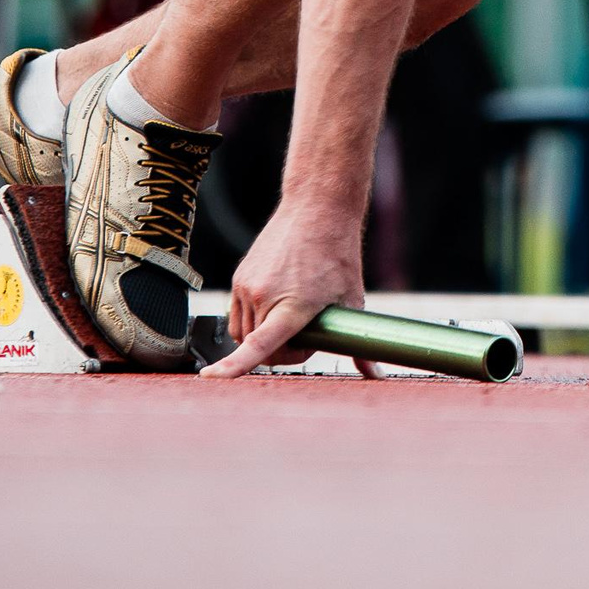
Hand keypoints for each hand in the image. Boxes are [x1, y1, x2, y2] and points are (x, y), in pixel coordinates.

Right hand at [201, 200, 371, 378]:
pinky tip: (277, 304)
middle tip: (308, 331)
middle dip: (283, 351)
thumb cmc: (338, 255)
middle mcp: (263, 296)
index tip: (213, 379)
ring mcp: (246, 286)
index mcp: (292, 306)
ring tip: (292, 316)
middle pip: (260, 351)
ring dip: (263, 338)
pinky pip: (237, 316)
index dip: (234, 366)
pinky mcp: (239, 278)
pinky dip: (254, 321)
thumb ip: (358, 344)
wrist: (316, 210)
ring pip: (243, 335)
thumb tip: (376, 374)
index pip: (258, 345)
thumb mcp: (352, 302)